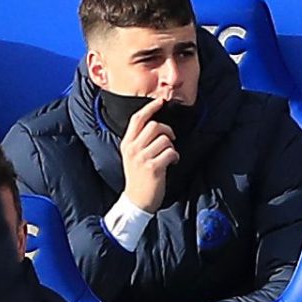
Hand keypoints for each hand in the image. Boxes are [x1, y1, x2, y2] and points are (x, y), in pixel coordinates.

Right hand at [120, 98, 179, 212]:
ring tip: (168, 156)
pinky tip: (171, 163)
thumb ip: (139, 141)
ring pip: (165, 139)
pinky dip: (175, 157)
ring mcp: (142, 158)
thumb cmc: (138, 177)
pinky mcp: (153, 167)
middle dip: (168, 131)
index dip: (150, 108)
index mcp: (126, 144)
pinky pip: (171, 152)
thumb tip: (156, 125)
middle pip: (155, 126)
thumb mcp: (131, 157)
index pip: (137, 119)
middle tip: (170, 140)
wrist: (136, 200)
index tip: (160, 102)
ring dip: (172, 147)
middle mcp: (132, 149)